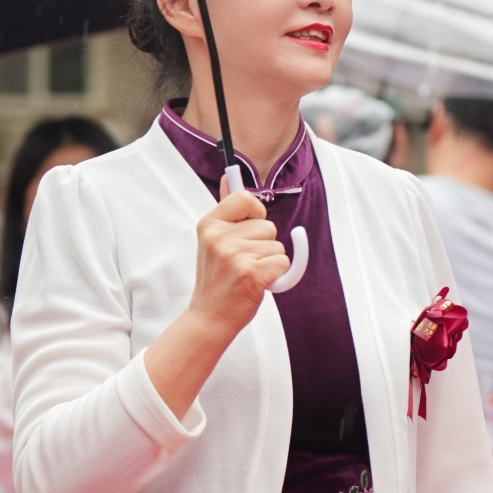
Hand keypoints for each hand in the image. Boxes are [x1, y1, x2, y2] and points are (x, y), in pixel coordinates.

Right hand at [182, 187, 290, 343]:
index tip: (250, 228)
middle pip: (268, 226)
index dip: (256, 212)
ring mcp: (235, 255)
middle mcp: (220, 236)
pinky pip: (283, 262)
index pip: (244, 198)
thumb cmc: (218, 279)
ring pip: (278, 246)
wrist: (210, 316)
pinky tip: (259, 283)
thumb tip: (230, 176)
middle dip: (265, 244)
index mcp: (209, 224)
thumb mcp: (213, 241)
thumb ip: (227, 212)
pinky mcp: (251, 273)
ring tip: (249, 273)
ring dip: (270, 261)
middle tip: (244, 262)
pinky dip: (278, 275)